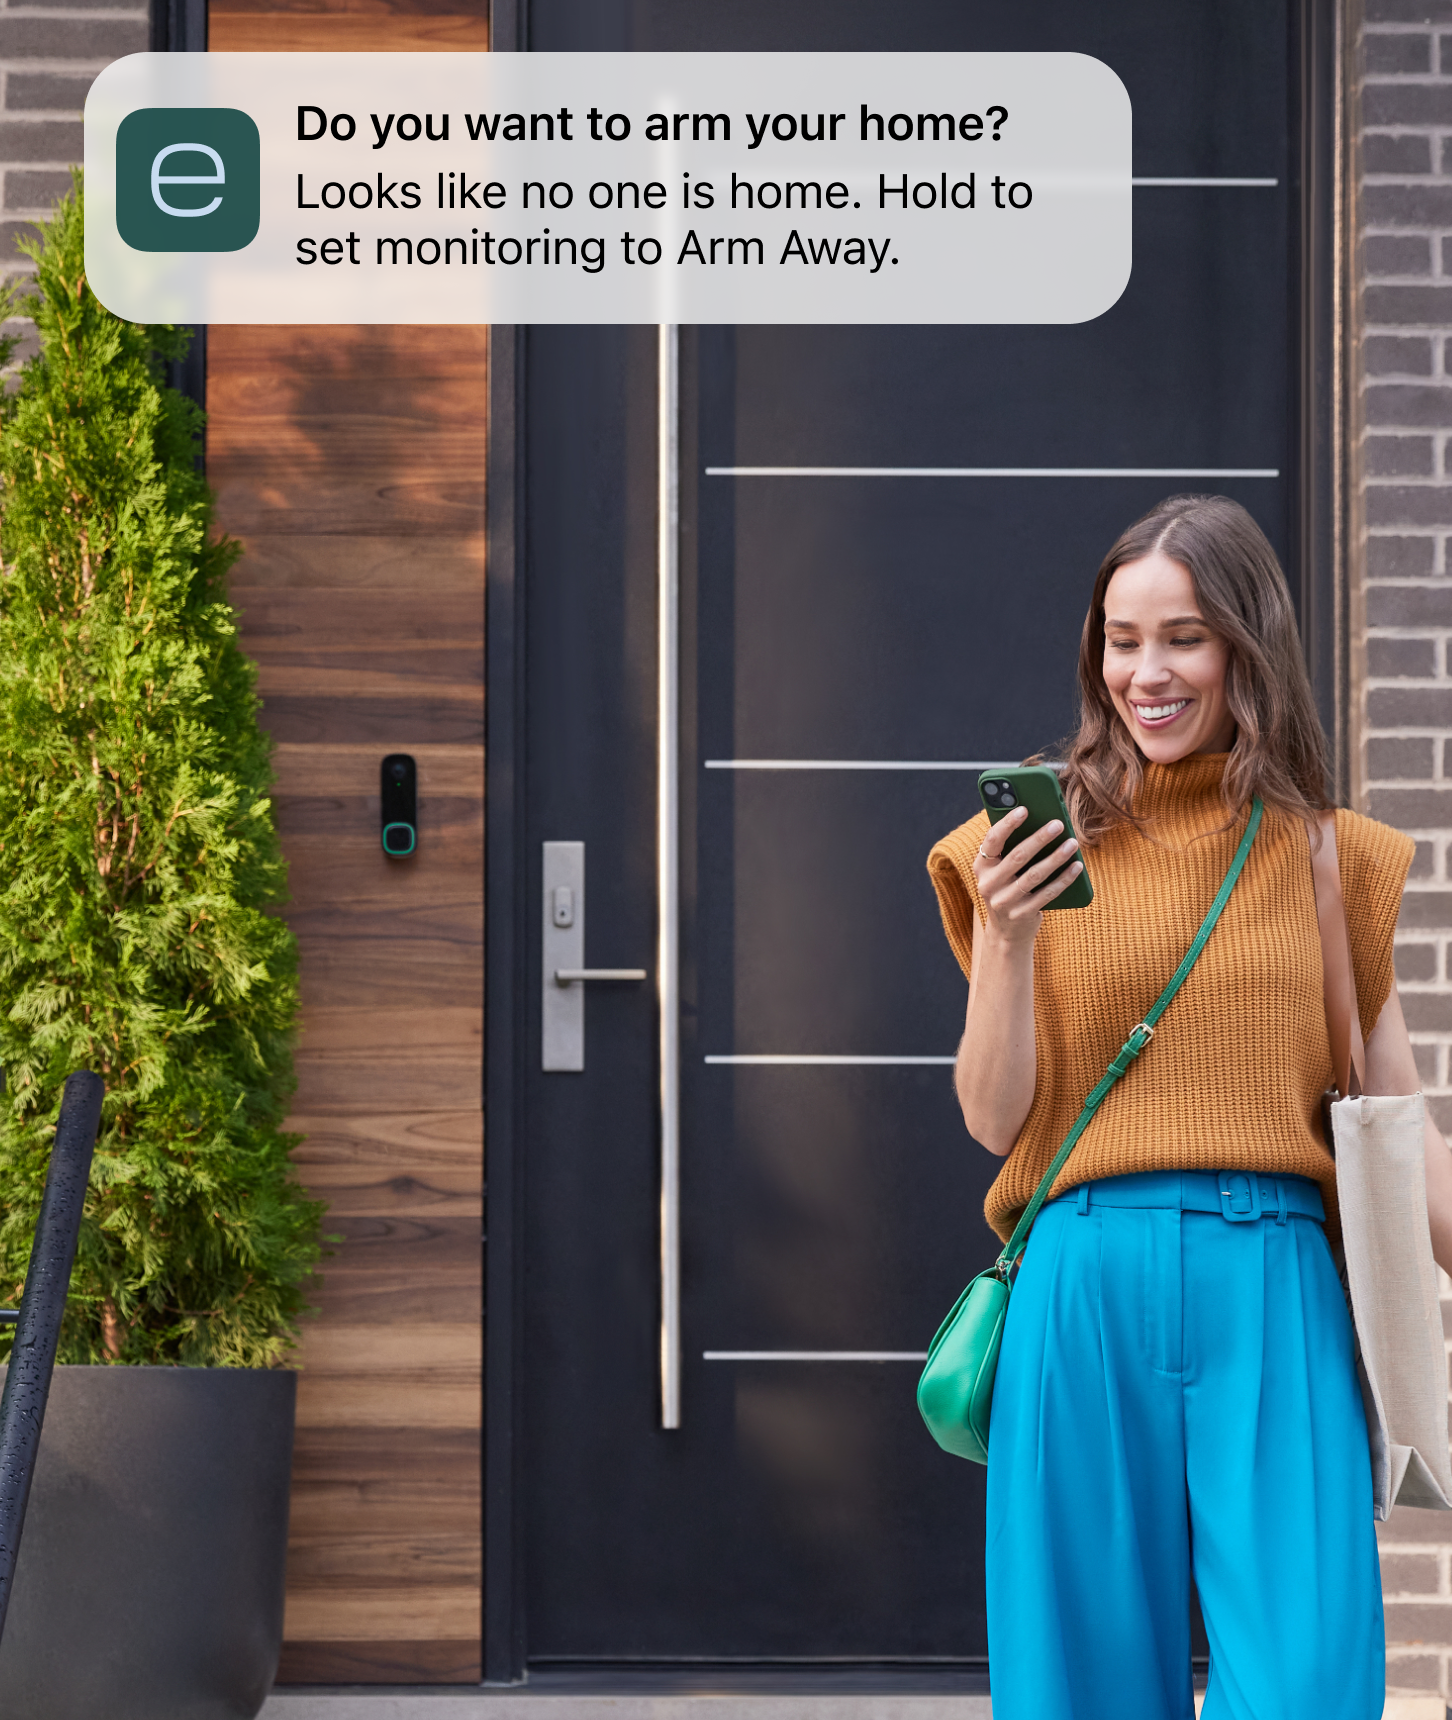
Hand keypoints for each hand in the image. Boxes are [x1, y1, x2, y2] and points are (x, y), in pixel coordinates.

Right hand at [972, 809, 1083, 947]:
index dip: (1007, 824)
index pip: (992, 840)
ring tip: (1072, 843)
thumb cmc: (1008, 888)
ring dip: (1056, 857)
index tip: (1025, 809)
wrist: (1006, 931)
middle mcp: (988, 884)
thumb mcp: (1001, 870)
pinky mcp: (1022, 915)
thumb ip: (1011, 849)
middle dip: (1039, 838)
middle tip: (1058, 824)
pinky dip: (1064, 879)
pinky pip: (1047, 894)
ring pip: (1034, 875)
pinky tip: (1077, 866)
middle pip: (1017, 856)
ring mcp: (1004, 902)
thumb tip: (1041, 822)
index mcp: (982, 866)